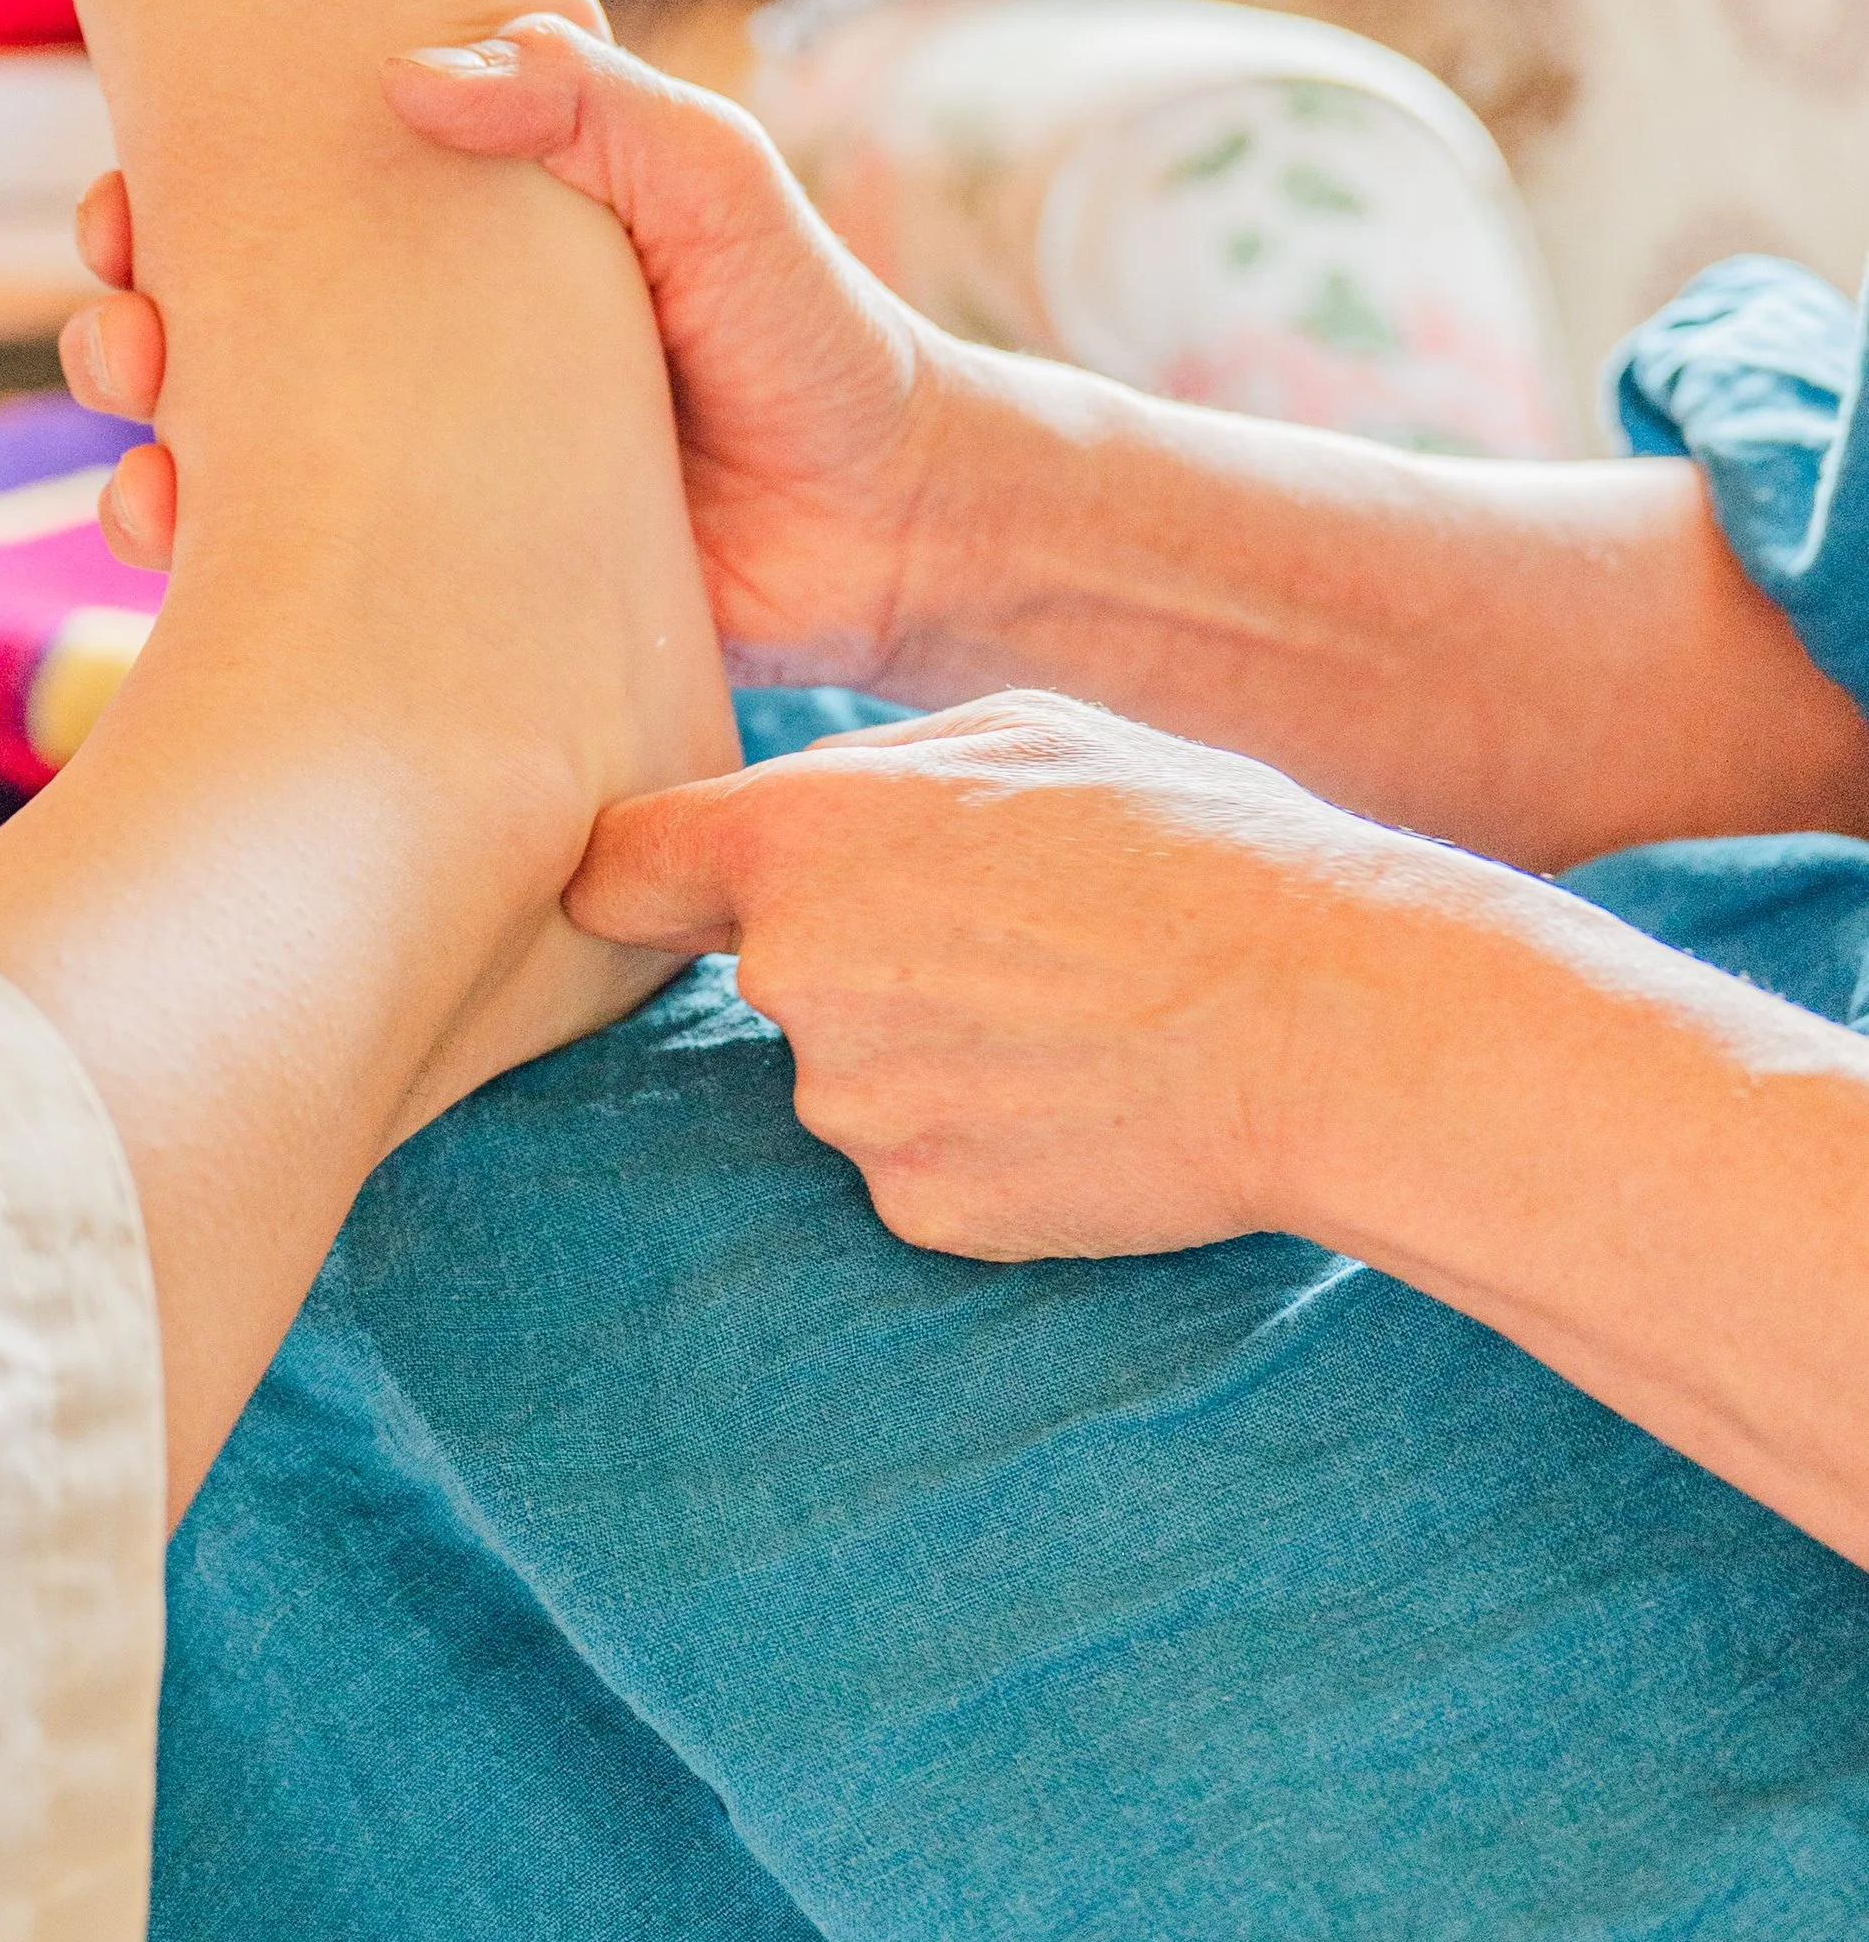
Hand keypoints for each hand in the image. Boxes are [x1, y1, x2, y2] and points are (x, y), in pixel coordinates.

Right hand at [59, 18, 962, 688]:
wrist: (888, 528)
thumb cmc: (812, 331)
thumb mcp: (713, 177)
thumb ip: (586, 100)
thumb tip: (412, 79)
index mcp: (463, 218)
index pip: (286, 166)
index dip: (184, 165)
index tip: (133, 185)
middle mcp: (412, 327)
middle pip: (216, 296)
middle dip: (133, 300)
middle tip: (132, 325)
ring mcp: (407, 450)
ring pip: (222, 427)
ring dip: (147, 424)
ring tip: (146, 432)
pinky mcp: (419, 562)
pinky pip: (280, 552)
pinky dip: (205, 544)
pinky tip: (176, 538)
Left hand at [563, 691, 1454, 1260]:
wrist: (1326, 1025)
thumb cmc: (1191, 845)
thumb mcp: (1023, 733)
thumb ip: (863, 774)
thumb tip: (774, 814)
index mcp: (798, 838)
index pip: (615, 868)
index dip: (645, 878)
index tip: (668, 894)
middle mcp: (792, 979)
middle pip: (761, 969)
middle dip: (846, 952)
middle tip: (999, 932)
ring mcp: (852, 1108)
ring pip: (845, 1068)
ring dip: (920, 1046)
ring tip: (1065, 1011)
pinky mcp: (919, 1208)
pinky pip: (913, 1158)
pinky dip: (974, 1133)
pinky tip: (1076, 1094)